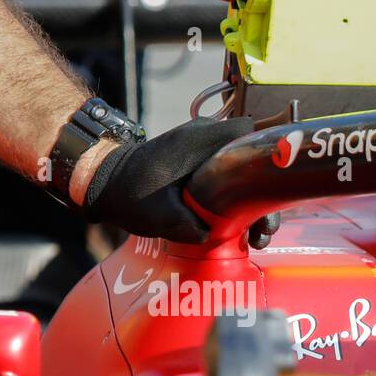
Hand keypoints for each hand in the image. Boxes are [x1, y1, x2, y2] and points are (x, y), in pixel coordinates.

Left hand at [81, 116, 254, 242]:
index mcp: (205, 141)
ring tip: (256, 237)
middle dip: (266, 200)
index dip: (271, 169)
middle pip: (256, 164)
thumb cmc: (130, 192)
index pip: (254, 140)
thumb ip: (189, 225)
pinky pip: (234, 179)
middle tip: (264, 232)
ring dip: (255, 205)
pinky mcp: (203, 163)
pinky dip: (241, 203)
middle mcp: (211, 138)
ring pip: (247, 175)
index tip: (272, 202)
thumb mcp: (160, 214)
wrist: (104, 181)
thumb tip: (213, 236)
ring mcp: (207, 149)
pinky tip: (242, 229)